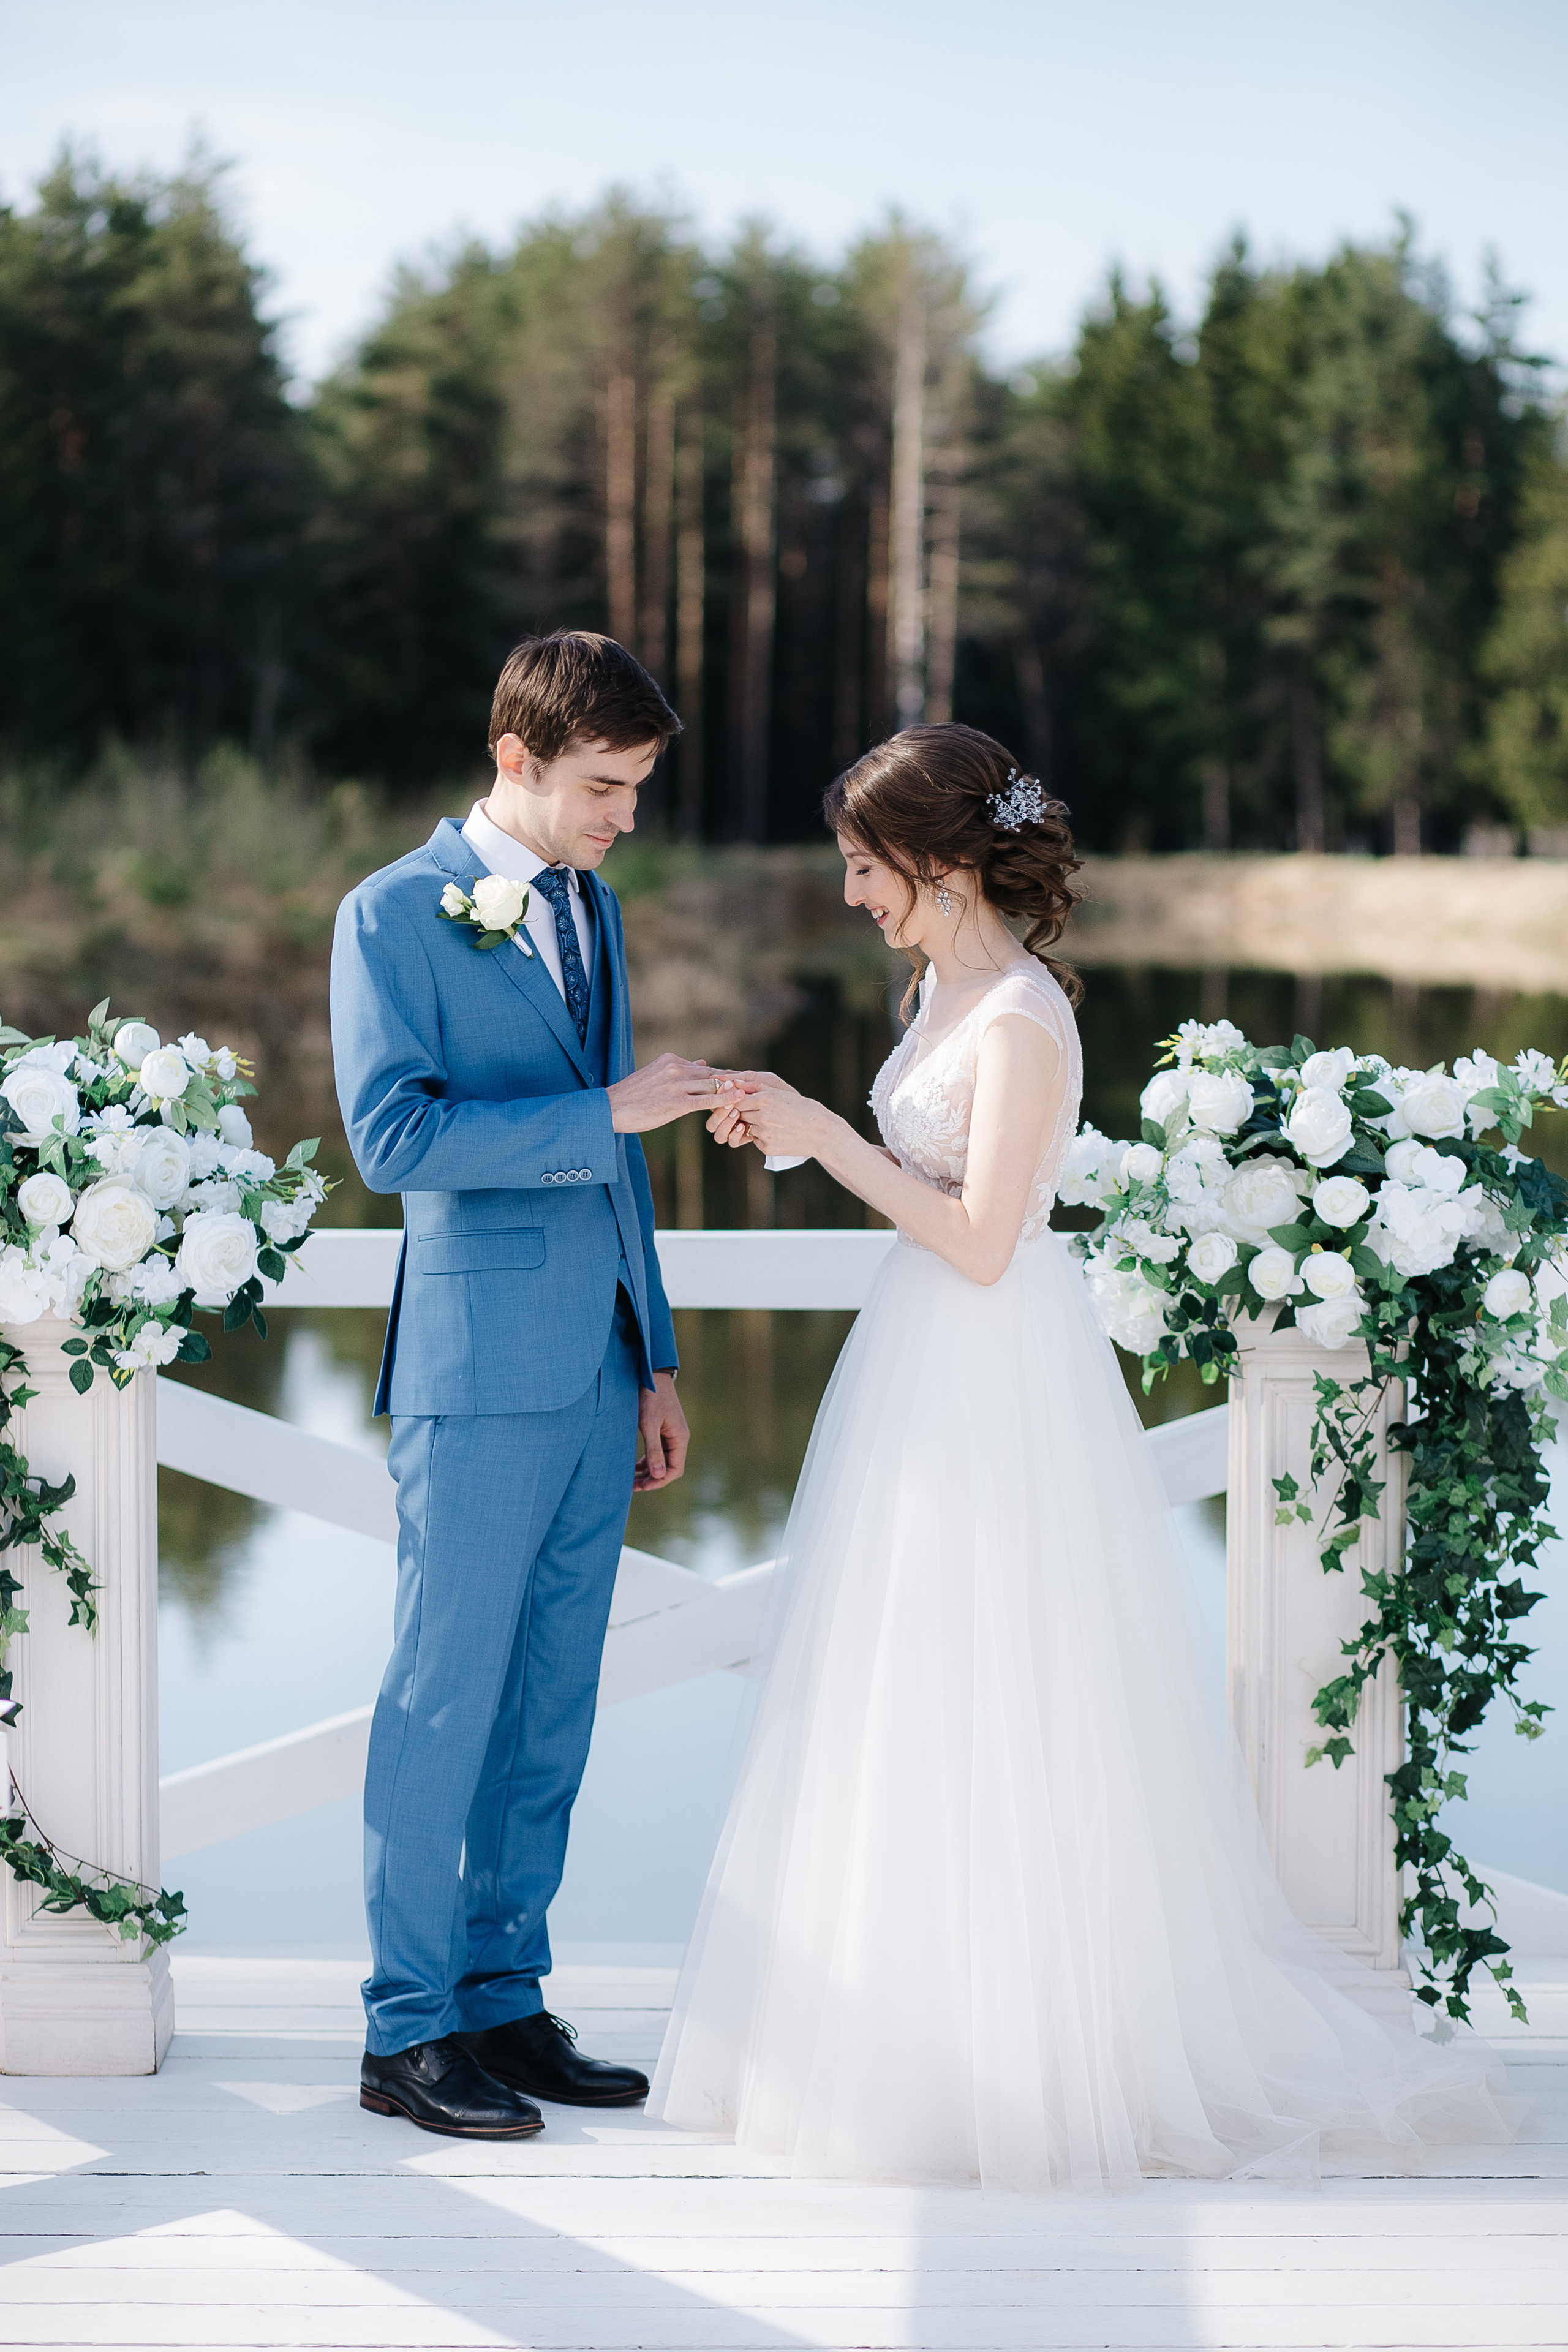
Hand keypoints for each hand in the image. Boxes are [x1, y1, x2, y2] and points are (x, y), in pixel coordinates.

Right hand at [607, 1055, 743, 1133]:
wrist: (611, 1108)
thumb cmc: (633, 1095)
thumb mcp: (656, 1074)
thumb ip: (680, 1069)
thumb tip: (702, 1063)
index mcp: (672, 1060)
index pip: (705, 1067)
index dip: (726, 1074)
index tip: (743, 1078)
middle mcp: (676, 1068)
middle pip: (714, 1074)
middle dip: (736, 1080)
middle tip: (756, 1083)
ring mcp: (677, 1085)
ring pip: (713, 1086)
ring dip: (733, 1090)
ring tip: (753, 1093)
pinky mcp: (677, 1103)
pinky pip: (707, 1101)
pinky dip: (725, 1100)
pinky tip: (739, 1100)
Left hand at [635, 1371, 688, 1489]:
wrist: (652, 1375)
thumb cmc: (650, 1397)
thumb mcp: (649, 1424)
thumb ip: (653, 1450)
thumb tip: (658, 1475)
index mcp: (680, 1438)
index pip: (675, 1470)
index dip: (659, 1481)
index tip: (641, 1486)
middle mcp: (678, 1439)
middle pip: (669, 1468)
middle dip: (652, 1479)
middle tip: (632, 1486)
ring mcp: (671, 1435)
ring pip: (662, 1461)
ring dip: (649, 1471)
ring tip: (630, 1478)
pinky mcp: (663, 1430)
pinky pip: (658, 1451)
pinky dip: (647, 1460)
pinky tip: (633, 1465)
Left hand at [705, 1072, 828, 1159]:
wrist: (820, 1132)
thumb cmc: (802, 1109)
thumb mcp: (781, 1093)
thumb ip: (756, 1086)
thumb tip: (735, 1082)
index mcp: (766, 1100)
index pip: (737, 1099)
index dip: (734, 1099)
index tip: (737, 1099)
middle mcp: (763, 1117)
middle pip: (738, 1114)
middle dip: (742, 1112)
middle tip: (755, 1110)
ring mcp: (765, 1134)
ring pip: (746, 1127)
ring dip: (752, 1125)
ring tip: (771, 1121)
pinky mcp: (767, 1148)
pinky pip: (755, 1141)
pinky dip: (761, 1137)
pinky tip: (777, 1133)